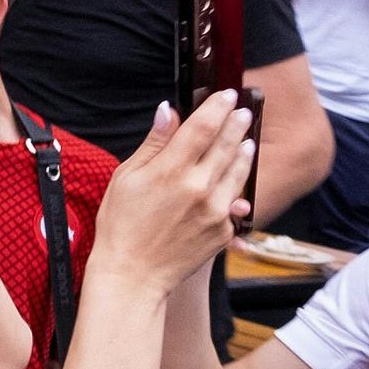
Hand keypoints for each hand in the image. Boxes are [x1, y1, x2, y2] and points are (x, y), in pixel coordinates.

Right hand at [98, 92, 253, 291]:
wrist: (134, 274)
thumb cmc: (120, 225)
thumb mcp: (126, 178)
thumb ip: (153, 144)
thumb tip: (168, 112)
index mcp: (170, 171)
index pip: (202, 127)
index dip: (217, 107)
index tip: (227, 95)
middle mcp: (199, 187)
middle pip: (226, 145)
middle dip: (236, 124)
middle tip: (244, 110)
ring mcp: (215, 210)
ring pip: (238, 171)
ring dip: (244, 151)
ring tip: (247, 140)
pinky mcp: (224, 229)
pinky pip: (234, 202)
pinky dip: (236, 188)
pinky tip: (236, 181)